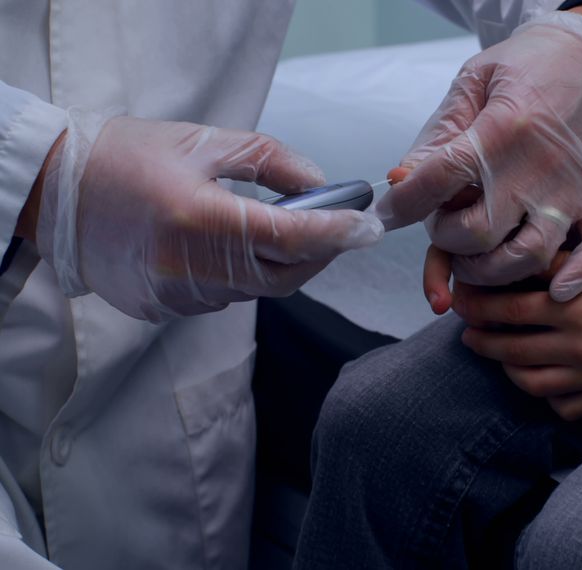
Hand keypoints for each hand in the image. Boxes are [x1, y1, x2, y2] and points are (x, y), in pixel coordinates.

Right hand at [35, 111, 382, 321]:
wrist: (54, 195)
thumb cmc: (123, 157)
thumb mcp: (202, 141)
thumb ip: (270, 160)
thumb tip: (320, 182)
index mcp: (199, 220)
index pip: (292, 239)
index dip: (338, 235)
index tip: (369, 227)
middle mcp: (189, 268)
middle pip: (285, 276)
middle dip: (321, 254)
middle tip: (343, 230)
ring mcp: (175, 295)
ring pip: (256, 290)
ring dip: (280, 264)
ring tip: (287, 231)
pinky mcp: (163, 309)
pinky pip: (223, 298)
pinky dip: (243, 276)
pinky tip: (236, 249)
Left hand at [375, 10, 581, 301]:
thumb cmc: (530, 68)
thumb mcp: (475, 82)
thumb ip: (438, 135)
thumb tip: (400, 180)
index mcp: (503, 130)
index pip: (440, 179)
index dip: (404, 204)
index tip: (387, 215)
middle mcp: (537, 167)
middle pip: (479, 233)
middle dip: (448, 241)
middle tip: (445, 226)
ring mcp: (572, 191)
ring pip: (526, 257)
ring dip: (491, 270)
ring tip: (477, 257)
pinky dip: (577, 276)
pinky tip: (554, 289)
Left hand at [450, 253, 581, 419]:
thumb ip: (558, 266)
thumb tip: (513, 262)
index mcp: (573, 309)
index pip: (507, 311)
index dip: (477, 307)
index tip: (462, 301)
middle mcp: (577, 346)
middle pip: (510, 350)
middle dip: (480, 340)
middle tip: (468, 332)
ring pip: (530, 384)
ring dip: (507, 369)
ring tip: (500, 356)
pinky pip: (562, 407)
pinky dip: (546, 396)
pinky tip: (542, 380)